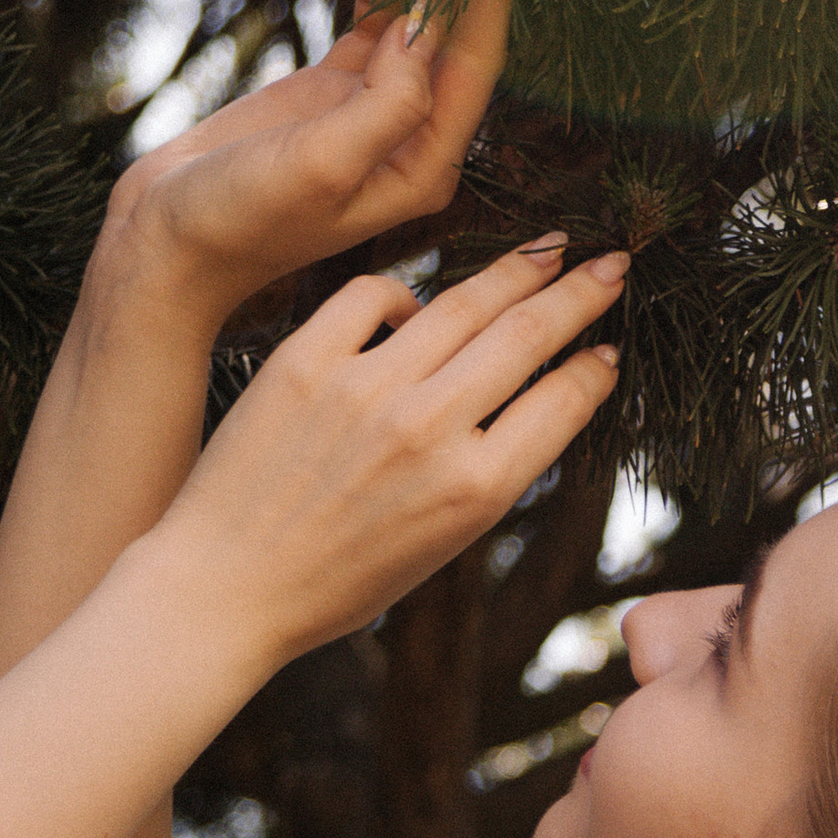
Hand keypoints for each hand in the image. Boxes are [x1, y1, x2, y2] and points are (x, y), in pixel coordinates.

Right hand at [92, 0, 511, 334]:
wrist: (166, 241)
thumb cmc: (243, 219)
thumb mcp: (322, 165)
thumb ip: (388, 103)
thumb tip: (427, 25)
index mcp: (425, 165)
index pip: (475, 61)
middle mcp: (412, 138)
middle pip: (455, 36)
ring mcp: (373, 111)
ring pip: (417, 25)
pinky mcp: (333, 92)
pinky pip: (374, 27)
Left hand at [160, 232, 625, 665]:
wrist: (224, 588)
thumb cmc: (337, 582)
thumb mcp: (440, 547)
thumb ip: (490, 474)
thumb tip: (539, 395)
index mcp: (473, 492)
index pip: (564, 401)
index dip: (598, 366)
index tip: (612, 346)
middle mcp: (427, 432)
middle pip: (528, 336)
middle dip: (581, 292)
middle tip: (613, 262)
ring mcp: (364, 390)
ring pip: (464, 302)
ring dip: (519, 270)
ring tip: (549, 249)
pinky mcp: (305, 362)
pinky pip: (375, 295)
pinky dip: (404, 292)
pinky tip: (416, 303)